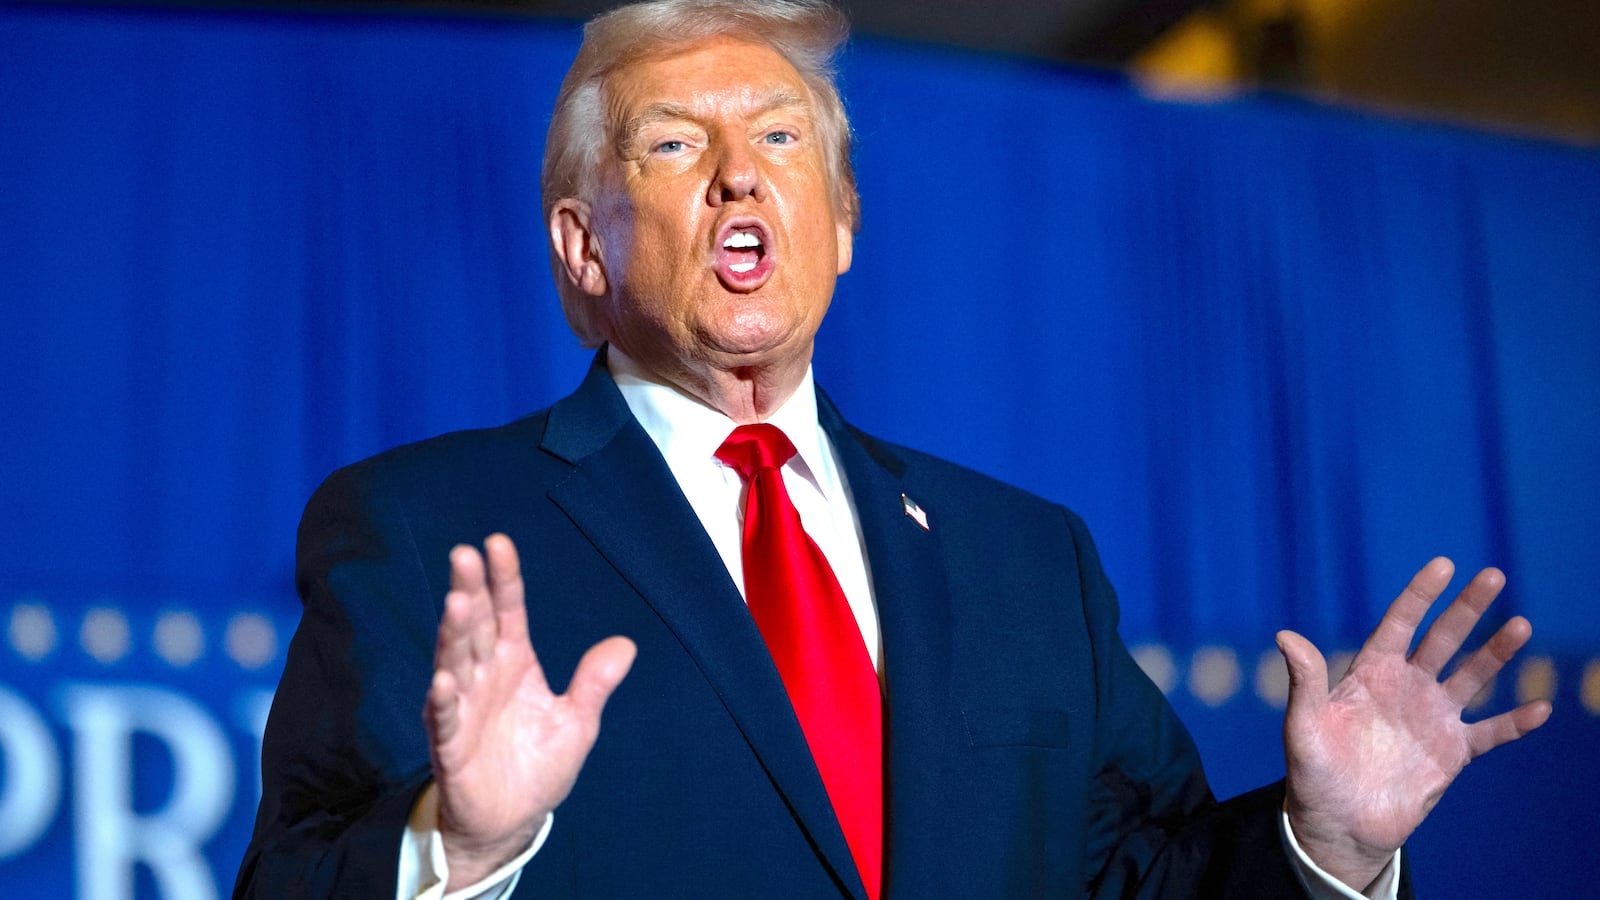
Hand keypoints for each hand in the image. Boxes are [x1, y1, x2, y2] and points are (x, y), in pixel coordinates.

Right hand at [423, 534, 635, 889]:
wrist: (511, 821)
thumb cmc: (538, 765)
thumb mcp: (576, 722)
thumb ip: (594, 684)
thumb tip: (627, 644)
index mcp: (515, 663)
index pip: (508, 612)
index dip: (504, 579)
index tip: (498, 543)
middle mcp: (484, 677)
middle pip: (476, 626)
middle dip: (470, 591)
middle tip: (464, 555)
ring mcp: (463, 707)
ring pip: (455, 662)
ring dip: (454, 634)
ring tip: (457, 603)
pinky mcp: (450, 744)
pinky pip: (445, 718)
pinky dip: (445, 699)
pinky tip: (446, 680)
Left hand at [1276, 558, 1549, 890]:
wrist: (1338, 823)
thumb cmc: (1313, 772)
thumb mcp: (1303, 726)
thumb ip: (1304, 682)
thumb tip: (1285, 635)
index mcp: (1370, 673)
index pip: (1399, 624)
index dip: (1420, 595)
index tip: (1444, 565)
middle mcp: (1406, 687)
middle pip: (1443, 639)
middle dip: (1467, 609)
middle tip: (1493, 575)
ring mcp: (1432, 717)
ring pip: (1472, 676)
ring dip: (1496, 653)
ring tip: (1520, 626)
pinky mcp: (1452, 753)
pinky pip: (1490, 733)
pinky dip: (1514, 722)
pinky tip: (1539, 708)